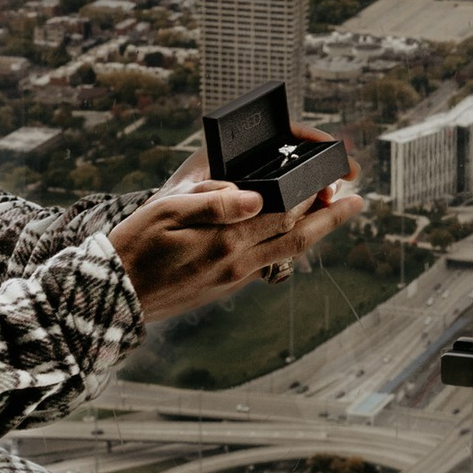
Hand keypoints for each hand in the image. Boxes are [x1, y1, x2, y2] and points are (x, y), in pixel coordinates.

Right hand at [112, 174, 354, 322]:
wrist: (114, 294)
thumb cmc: (135, 244)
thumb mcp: (168, 211)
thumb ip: (214, 201)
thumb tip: (257, 196)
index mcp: (227, 239)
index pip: (283, 211)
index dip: (311, 193)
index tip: (334, 178)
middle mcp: (237, 263)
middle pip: (298, 237)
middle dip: (330, 217)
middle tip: (358, 201)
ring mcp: (233, 279)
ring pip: (286, 254)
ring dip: (314, 233)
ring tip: (335, 215)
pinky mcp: (224, 289)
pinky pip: (266, 264)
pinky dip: (286, 247)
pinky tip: (291, 235)